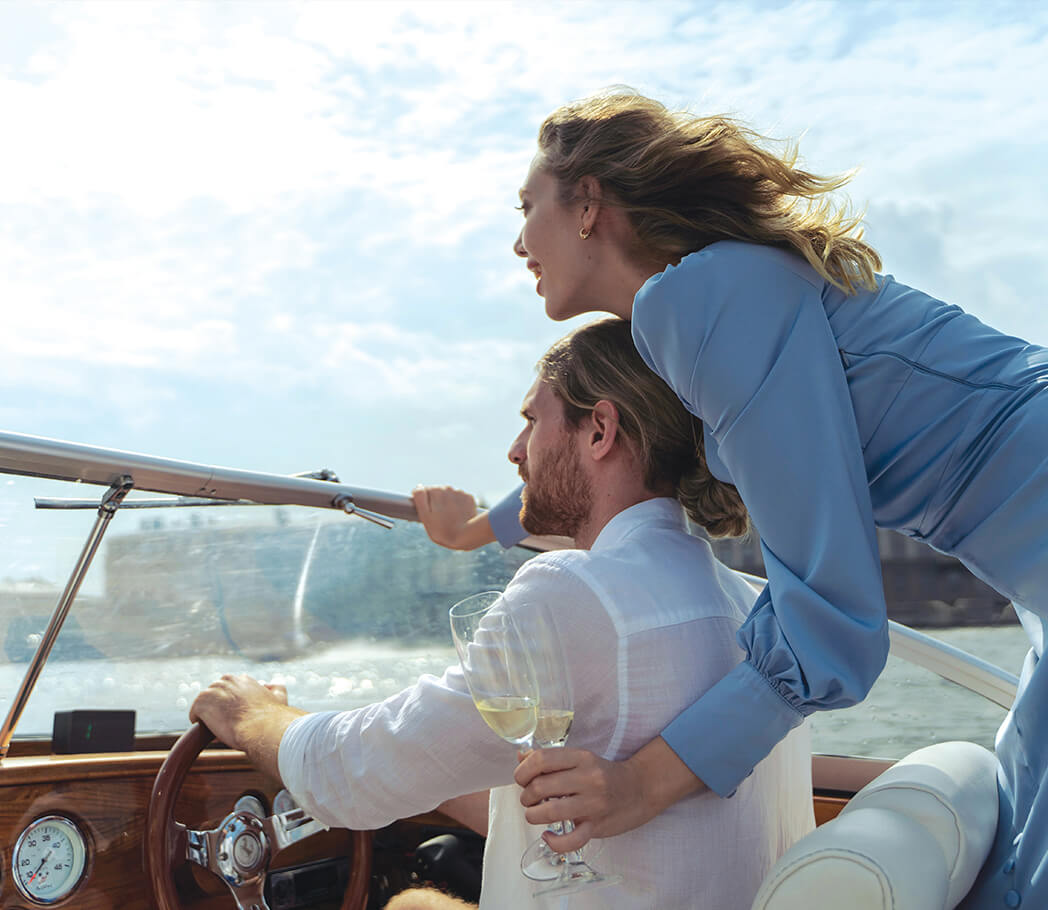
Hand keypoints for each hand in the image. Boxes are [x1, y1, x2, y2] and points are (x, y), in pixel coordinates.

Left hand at [190, 674, 295, 751]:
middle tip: (225, 723)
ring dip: (208, 714)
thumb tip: (270, 685)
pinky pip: (194, 712)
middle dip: (218, 707)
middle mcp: (227, 681)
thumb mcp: (280, 697)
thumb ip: (277, 688)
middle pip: (215, 694)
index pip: (230, 689)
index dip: (231, 704)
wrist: (260, 728)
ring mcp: (213, 691)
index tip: (234, 715)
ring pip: (204, 702)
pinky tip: (205, 730)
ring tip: (215, 728)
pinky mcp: (202, 703)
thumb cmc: (271, 717)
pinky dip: (198, 721)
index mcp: (243, 680)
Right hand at [412, 485, 493, 549]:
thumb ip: (420, 498)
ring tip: (449, 518)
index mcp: (435, 491)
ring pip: (450, 495)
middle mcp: (448, 488)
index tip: (428, 513)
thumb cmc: (441, 529)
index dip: (424, 502)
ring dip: (448, 502)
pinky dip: (459, 505)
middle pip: (438, 492)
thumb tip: (418, 487)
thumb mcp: (425, 516)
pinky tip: (459, 516)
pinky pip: (460, 498)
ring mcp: (460, 492)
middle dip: (437, 501)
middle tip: (439, 517)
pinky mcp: (469, 497)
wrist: (465, 536)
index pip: (424, 491)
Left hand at [514, 739, 706, 851]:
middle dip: (526, 796)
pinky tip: (548, 836)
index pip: (541, 759)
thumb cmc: (605, 774)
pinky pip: (570, 840)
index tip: (521, 778)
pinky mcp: (597, 827)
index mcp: (581, 758)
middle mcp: (587, 778)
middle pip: (540, 786)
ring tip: (535, 814)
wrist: (640, 788)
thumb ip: (551, 758)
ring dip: (533, 815)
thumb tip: (520, 758)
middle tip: (529, 798)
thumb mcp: (581, 758)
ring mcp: (593, 804)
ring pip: (549, 812)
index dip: (523, 770)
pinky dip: (553, 842)